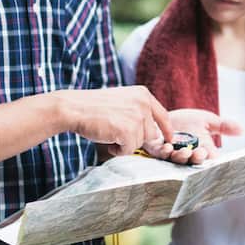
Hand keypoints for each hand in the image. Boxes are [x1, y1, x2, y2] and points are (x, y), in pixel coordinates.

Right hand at [53, 86, 172, 157]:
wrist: (74, 108)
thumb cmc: (94, 107)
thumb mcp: (122, 101)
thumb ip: (138, 111)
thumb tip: (154, 134)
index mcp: (143, 94)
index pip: (163, 115)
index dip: (167, 130)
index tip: (170, 139)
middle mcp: (143, 103)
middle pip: (151, 134)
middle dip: (136, 138)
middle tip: (116, 131)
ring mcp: (137, 116)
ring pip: (139, 143)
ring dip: (125, 143)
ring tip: (109, 131)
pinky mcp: (129, 130)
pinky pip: (129, 150)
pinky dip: (117, 150)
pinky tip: (107, 138)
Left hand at [142, 108, 242, 164]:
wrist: (166, 116)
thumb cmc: (188, 121)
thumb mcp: (208, 120)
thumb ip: (223, 126)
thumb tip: (242, 130)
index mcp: (202, 151)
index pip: (211, 160)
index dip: (214, 162)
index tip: (217, 160)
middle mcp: (187, 155)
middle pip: (193, 162)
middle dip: (197, 158)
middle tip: (200, 153)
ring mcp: (172, 154)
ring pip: (177, 160)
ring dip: (181, 157)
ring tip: (185, 152)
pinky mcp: (157, 149)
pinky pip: (160, 153)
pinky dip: (164, 151)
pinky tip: (168, 147)